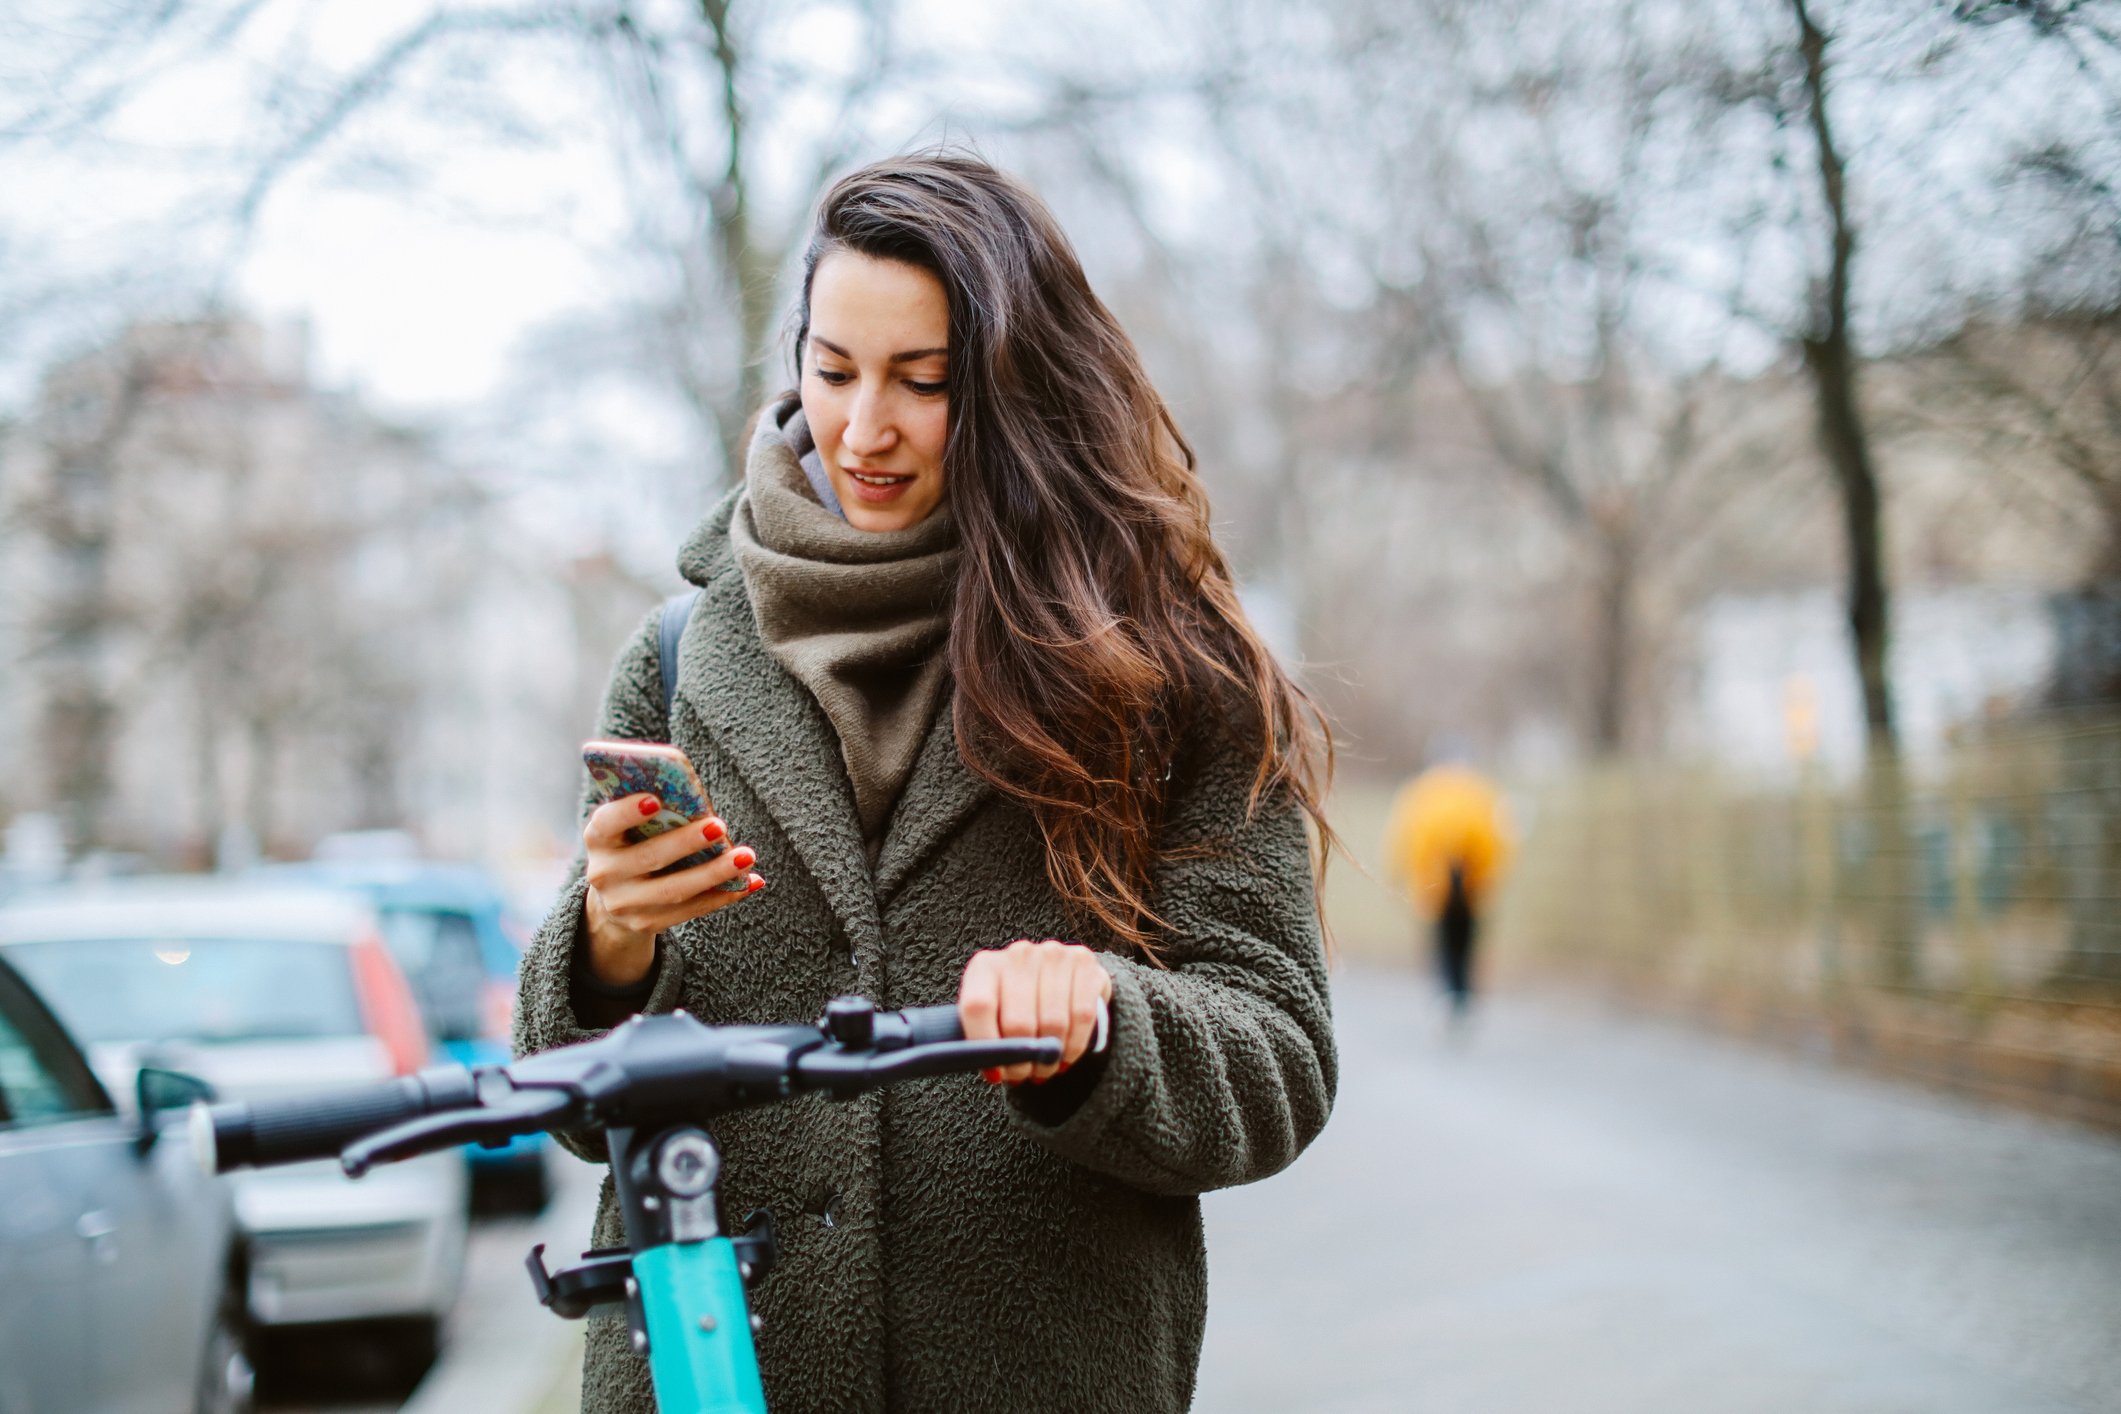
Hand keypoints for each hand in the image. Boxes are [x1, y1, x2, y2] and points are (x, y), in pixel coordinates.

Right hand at [582, 794, 762, 986]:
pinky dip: (723, 895)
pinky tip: (749, 882)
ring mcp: (624, 904)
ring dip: (714, 873)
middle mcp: (604, 873)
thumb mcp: (629, 826)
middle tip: (719, 826)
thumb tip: (696, 797)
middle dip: (686, 842)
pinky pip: (690, 910)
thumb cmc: (633, 844)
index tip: (655, 799)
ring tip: (746, 856)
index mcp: (598, 838)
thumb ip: (651, 809)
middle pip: (650, 857)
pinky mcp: (646, 924)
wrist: (615, 897)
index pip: (607, 823)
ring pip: (675, 890)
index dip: (628, 812)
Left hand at [958, 939, 1111, 1084]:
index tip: (995, 1073)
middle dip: (1022, 1060)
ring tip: (1044, 1069)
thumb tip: (993, 1070)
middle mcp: (1019, 955)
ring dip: (1049, 1057)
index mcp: (985, 966)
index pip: (978, 1006)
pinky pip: (1082, 1016)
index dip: (986, 1046)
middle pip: (1018, 1021)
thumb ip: (985, 1039)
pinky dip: (1074, 1045)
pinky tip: (1066, 1056)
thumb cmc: (1016, 1004)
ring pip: (1053, 1022)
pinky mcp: (1084, 961)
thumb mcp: (992, 1017)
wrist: (1057, 978)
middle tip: (1023, 1075)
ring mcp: (1053, 954)